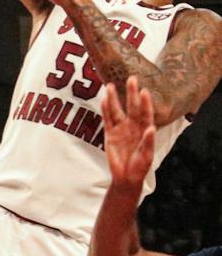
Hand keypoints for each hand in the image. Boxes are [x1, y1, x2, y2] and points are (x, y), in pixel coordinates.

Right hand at [102, 78, 154, 193]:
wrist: (126, 176)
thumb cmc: (140, 167)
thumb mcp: (147, 156)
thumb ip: (148, 142)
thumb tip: (151, 128)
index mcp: (145, 130)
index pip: (146, 113)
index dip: (145, 103)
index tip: (144, 91)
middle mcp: (133, 126)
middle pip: (132, 106)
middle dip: (131, 93)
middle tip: (131, 79)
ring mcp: (121, 129)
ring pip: (117, 110)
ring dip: (114, 98)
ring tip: (111, 85)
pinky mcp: (110, 133)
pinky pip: (107, 119)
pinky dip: (105, 110)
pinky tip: (103, 100)